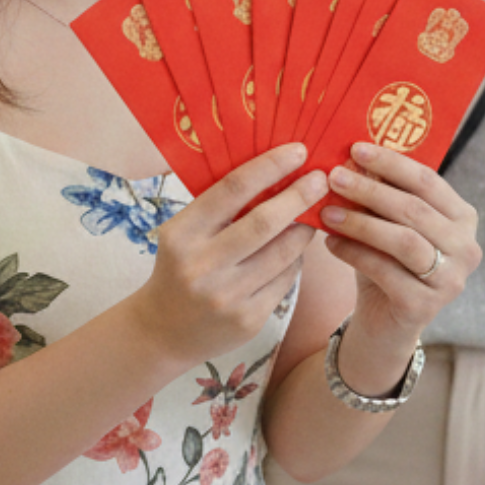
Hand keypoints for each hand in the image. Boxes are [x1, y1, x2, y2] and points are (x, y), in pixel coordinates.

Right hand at [129, 143, 323, 367]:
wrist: (162, 333)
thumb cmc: (179, 270)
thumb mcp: (184, 234)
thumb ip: (220, 209)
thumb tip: (276, 175)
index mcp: (182, 234)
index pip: (232, 189)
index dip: (270, 166)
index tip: (298, 151)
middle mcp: (202, 265)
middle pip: (265, 221)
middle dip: (300, 196)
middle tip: (321, 179)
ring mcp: (227, 296)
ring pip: (283, 253)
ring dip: (304, 229)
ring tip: (313, 215)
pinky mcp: (248, 320)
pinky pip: (285, 280)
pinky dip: (294, 261)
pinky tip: (293, 252)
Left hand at [318, 142, 480, 343]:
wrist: (384, 323)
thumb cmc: (386, 263)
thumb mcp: (385, 223)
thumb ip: (380, 193)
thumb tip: (354, 156)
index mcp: (462, 218)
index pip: (428, 181)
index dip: (391, 163)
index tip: (355, 149)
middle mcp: (466, 248)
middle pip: (414, 209)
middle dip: (370, 190)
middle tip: (333, 177)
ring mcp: (450, 280)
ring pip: (403, 240)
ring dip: (361, 222)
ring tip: (327, 212)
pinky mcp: (425, 306)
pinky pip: (386, 271)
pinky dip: (355, 254)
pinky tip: (331, 244)